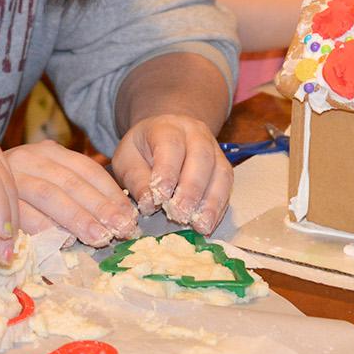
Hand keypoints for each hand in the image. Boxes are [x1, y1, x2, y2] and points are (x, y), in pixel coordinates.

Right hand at [5, 141, 138, 244]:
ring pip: (49, 195)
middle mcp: (30, 158)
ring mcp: (11, 175)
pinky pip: (22, 213)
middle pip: (71, 183)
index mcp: (51, 152)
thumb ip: (78, 191)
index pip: (88, 169)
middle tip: (118, 231)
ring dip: (75, 219)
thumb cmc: (20, 188)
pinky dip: (43, 227)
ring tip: (97, 237)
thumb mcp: (50, 179)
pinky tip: (62, 241)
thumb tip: (121, 216)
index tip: (129, 217)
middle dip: (98, 209)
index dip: (110, 194)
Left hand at [110, 113, 232, 232]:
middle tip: (181, 215)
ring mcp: (214, 148)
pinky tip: (209, 223)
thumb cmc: (142, 151)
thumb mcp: (127, 159)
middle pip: (201, 158)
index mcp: (167, 127)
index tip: (161, 198)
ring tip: (201, 226)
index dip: (167, 172)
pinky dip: (219, 206)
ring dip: (211, 202)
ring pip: (220, 172)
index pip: (171, 146)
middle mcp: (196, 133)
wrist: (164, 137)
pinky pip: (227, 185)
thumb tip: (149, 204)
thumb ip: (135, 179)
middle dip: (192, 190)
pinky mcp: (223, 166)